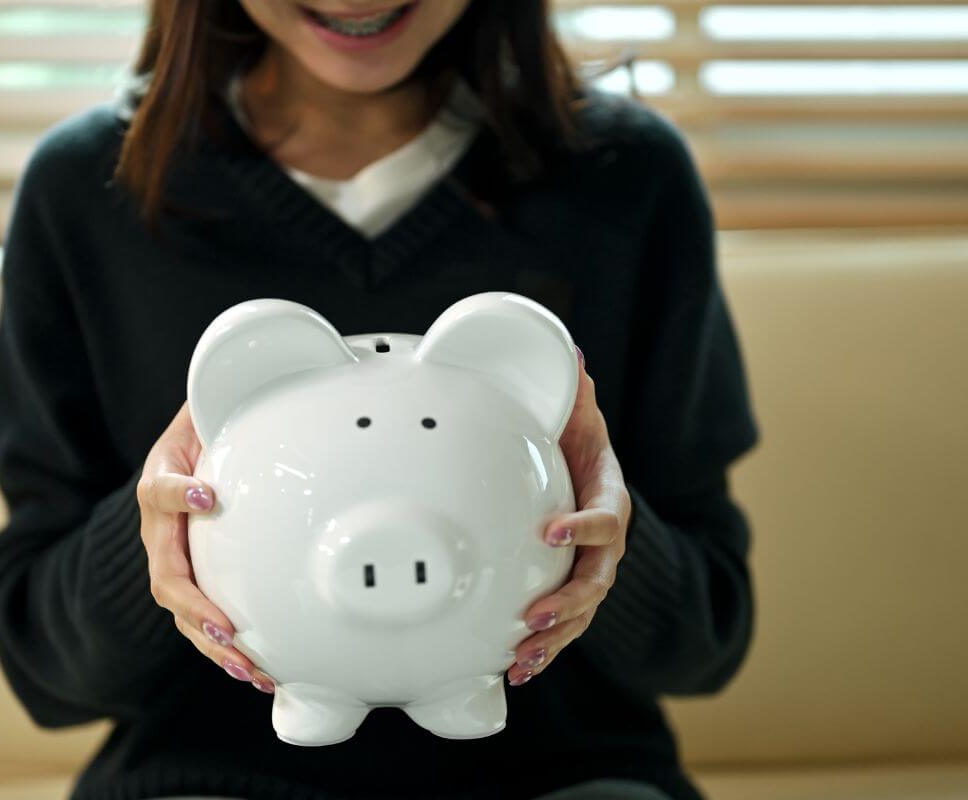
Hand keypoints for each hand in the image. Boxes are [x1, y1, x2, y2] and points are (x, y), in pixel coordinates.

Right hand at [136, 401, 275, 693]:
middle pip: (167, 575)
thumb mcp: (207, 410)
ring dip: (215, 645)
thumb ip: (223, 402)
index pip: (159, 488)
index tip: (207, 493)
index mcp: (159, 481)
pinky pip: (203, 623)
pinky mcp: (194, 585)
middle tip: (227, 627)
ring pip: (183, 613)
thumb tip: (258, 371)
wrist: (184, 458)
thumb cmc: (203, 432)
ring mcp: (172, 562)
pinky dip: (227, 650)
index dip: (178, 492)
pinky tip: (258, 671)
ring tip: (247, 667)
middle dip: (197, 607)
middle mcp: (158, 529)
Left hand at [506, 345, 631, 686]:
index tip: (552, 532)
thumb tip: (568, 351)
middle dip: (569, 601)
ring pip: (581, 613)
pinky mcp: (567, 589)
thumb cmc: (573, 436)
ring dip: (555, 639)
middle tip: (534, 616)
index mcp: (609, 493)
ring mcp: (589, 569)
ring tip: (522, 659)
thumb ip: (572, 387)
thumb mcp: (573, 408)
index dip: (586, 526)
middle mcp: (606, 539)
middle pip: (599, 578)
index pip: (609, 514)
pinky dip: (543, 649)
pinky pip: (562, 625)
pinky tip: (514, 670)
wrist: (580, 465)